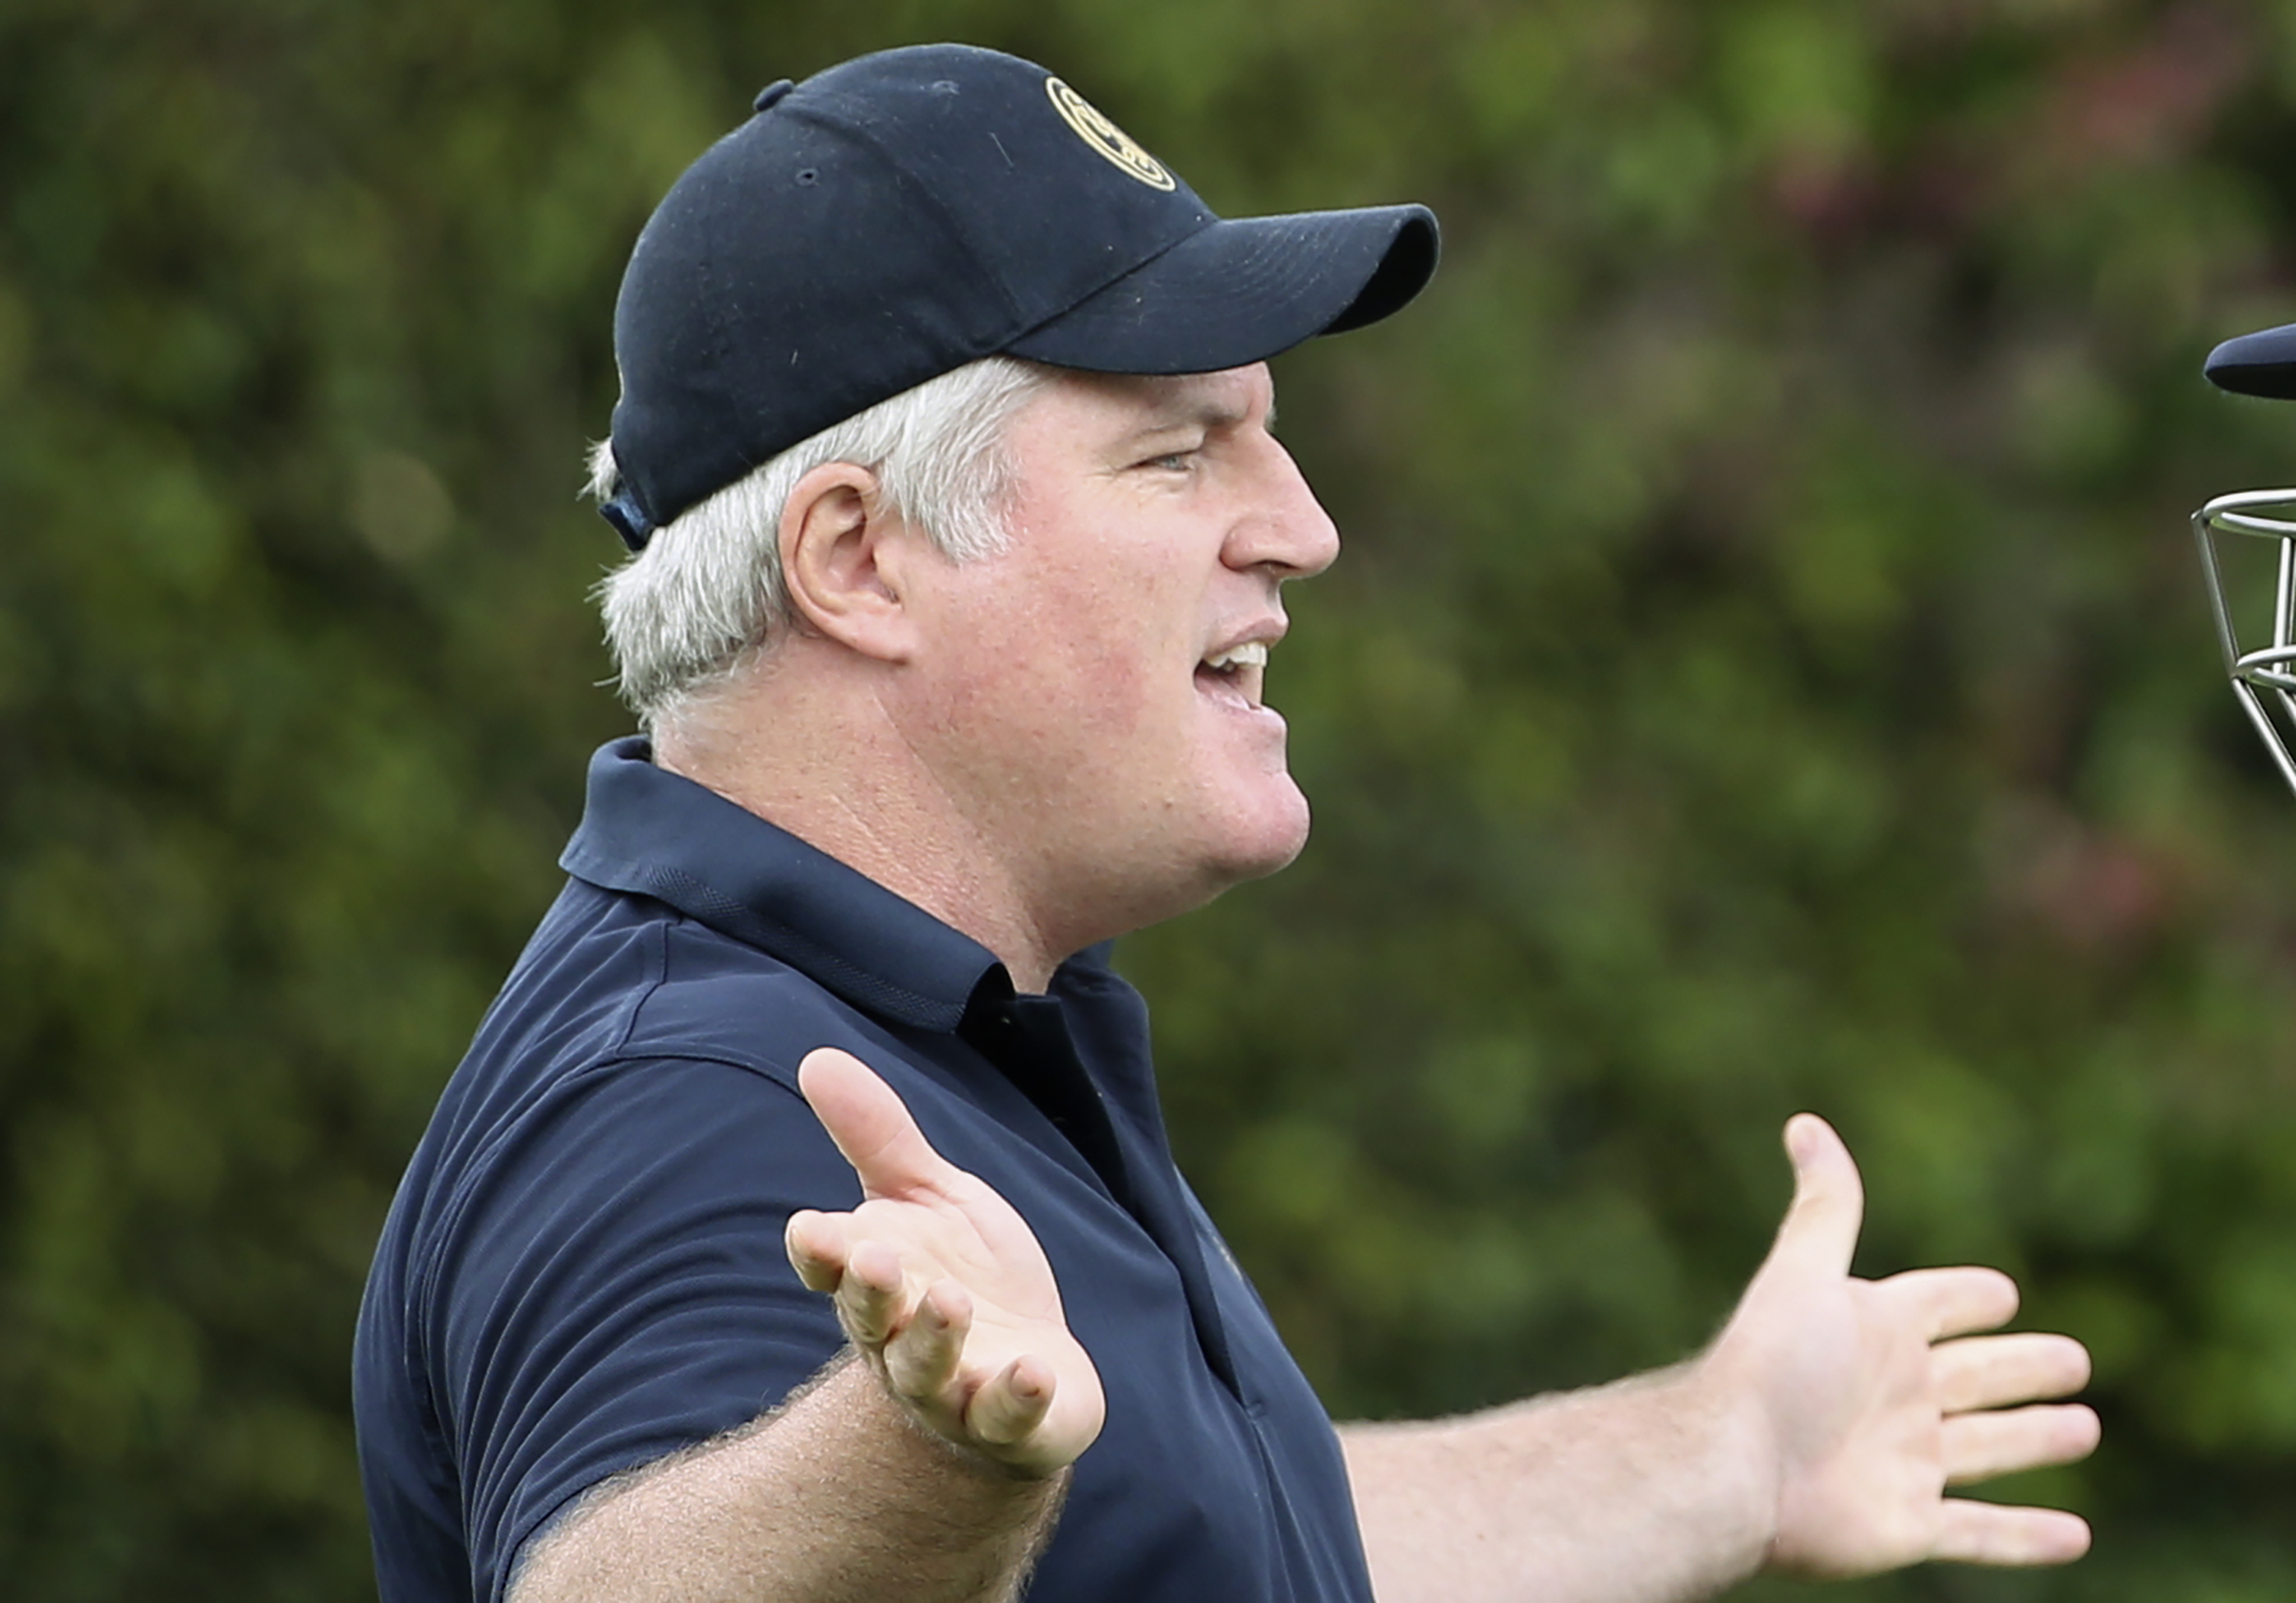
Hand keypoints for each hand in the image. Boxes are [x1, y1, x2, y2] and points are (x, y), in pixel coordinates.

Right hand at [784, 1048, 1106, 1478]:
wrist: (1025, 1373)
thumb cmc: (963, 1275)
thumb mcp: (927, 1199)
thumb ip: (878, 1138)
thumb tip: (816, 1055)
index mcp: (876, 1279)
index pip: (832, 1267)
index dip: (821, 1251)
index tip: (811, 1228)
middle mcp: (901, 1340)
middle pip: (873, 1320)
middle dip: (871, 1292)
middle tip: (876, 1257)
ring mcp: (955, 1388)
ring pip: (929, 1372)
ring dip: (936, 1338)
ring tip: (951, 1301)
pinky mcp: (1014, 1421)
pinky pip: (1009, 1417)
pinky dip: (1018, 1396)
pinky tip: (1035, 1371)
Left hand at [1703, 1114, 2099, 1575]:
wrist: (1734, 1468)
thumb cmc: (1772, 1366)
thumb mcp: (1806, 1273)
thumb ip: (1825, 1206)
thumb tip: (1805, 1122)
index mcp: (1876, 1333)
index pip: (1935, 1305)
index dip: (1967, 1297)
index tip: (2003, 1292)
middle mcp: (1894, 1396)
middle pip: (1977, 1377)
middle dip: (2023, 1367)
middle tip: (2075, 1359)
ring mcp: (1904, 1464)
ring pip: (1990, 1449)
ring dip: (2036, 1440)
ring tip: (2084, 1427)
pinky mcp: (1909, 1527)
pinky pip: (1984, 1534)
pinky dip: (2029, 1537)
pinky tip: (2075, 1537)